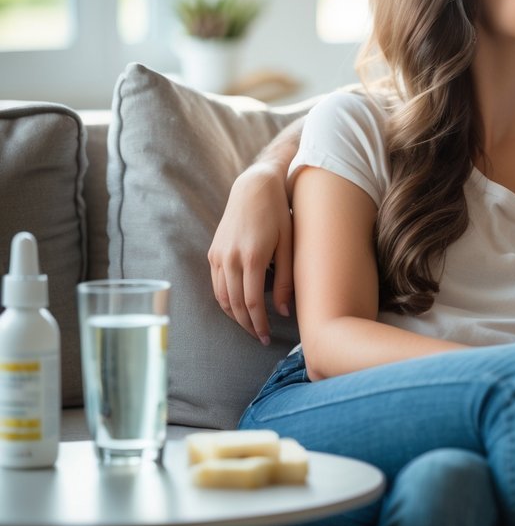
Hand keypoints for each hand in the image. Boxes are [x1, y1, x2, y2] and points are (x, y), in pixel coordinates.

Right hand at [208, 162, 293, 343]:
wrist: (254, 188)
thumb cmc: (278, 214)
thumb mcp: (289, 244)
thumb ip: (286, 279)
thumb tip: (284, 311)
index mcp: (253, 258)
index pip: (252, 302)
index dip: (259, 324)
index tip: (267, 337)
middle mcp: (231, 259)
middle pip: (234, 304)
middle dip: (247, 325)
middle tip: (260, 337)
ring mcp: (218, 256)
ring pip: (221, 297)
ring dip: (234, 315)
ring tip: (250, 325)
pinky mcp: (213, 253)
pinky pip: (216, 284)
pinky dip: (224, 300)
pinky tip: (237, 306)